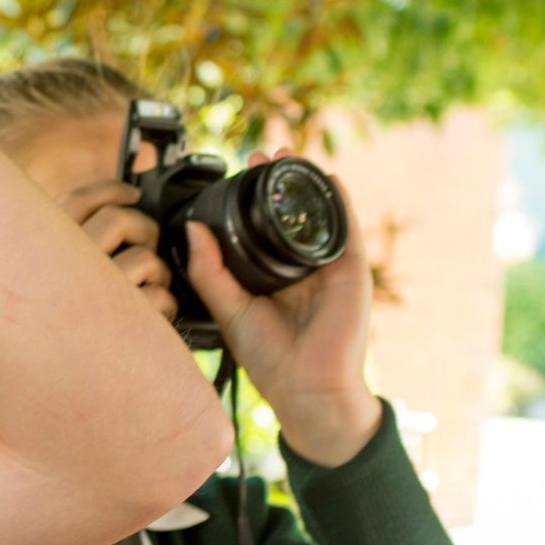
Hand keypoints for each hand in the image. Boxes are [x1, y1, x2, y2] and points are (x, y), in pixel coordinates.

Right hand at [61, 180, 175, 320]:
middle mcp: (64, 269)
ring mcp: (92, 297)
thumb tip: (112, 202)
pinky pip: (159, 297)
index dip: (111, 189)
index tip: (132, 192)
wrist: (59, 385)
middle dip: (145, 228)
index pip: (79, 199)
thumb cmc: (63, 327)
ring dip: (158, 272)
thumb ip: (78, 240)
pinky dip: (166, 305)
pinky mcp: (120, 325)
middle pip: (118, 219)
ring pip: (143, 258)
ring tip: (150, 289)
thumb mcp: (60, 276)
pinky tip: (153, 317)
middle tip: (147, 244)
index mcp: (48, 251)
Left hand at [184, 155, 380, 466]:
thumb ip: (209, 271)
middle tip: (258, 155)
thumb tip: (193, 228)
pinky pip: (346, 229)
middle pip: (289, 214)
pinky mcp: (351, 272)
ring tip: (288, 155)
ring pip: (317, 214)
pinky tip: (328, 178)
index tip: (236, 171)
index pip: (260, 228)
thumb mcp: (229, 309)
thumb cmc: (270, 359)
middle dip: (277, 182)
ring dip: (305, 182)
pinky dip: (339, 201)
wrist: (307, 389)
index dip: (250, 199)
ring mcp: (327, 268)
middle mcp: (300, 269)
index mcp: (271, 276)